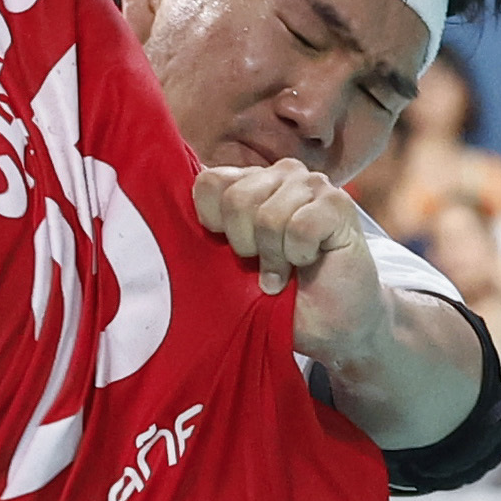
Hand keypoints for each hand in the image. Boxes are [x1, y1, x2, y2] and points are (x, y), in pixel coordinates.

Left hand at [192, 162, 396, 368]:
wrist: (333, 325)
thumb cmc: (278, 297)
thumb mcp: (231, 267)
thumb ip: (208, 237)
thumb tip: (162, 220)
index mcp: (249, 183)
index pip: (209, 182)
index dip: (212, 223)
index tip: (230, 252)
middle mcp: (280, 175)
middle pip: (236, 199)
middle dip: (245, 246)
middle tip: (262, 267)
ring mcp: (311, 184)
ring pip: (268, 216)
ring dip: (275, 257)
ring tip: (286, 269)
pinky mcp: (338, 203)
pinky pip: (300, 227)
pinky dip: (299, 256)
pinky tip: (308, 262)